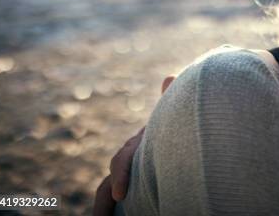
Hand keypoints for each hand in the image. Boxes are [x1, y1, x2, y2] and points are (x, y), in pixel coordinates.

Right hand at [92, 75, 175, 214]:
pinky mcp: (128, 197)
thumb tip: (169, 76)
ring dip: (102, 211)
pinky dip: (108, 212)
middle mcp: (127, 165)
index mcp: (135, 148)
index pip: (122, 160)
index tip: (120, 195)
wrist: (176, 150)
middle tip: (107, 215)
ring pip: (105, 196)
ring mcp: (125, 182)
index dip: (120, 175)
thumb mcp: (171, 122)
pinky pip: (113, 207)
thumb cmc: (173, 135)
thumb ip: (168, 103)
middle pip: (107, 184)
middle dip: (103, 202)